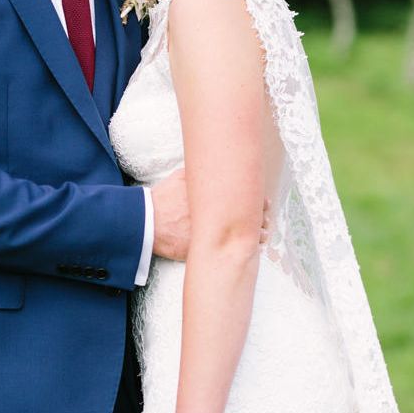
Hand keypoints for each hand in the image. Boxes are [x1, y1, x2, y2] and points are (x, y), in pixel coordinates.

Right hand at [152, 168, 271, 261]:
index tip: (264, 202)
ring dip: (258, 235)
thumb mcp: (181, 177)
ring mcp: (215, 231)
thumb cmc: (164, 199)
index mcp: (216, 194)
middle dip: (262, 217)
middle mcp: (218, 212)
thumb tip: (210, 163)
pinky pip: (234, 249)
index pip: (248, 196)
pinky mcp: (209, 247)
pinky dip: (245, 248)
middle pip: (251, 215)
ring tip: (264, 235)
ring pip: (247, 234)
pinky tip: (252, 248)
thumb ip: (199, 173)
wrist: (147, 222)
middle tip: (266, 219)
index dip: (259, 200)